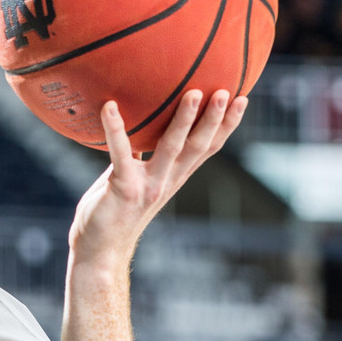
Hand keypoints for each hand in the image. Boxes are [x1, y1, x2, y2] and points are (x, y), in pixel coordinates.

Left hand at [68, 89, 247, 269]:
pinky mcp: (124, 188)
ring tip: (193, 93)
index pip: (207, 148)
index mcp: (172, 177)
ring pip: (172, 148)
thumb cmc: (112, 210)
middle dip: (214, 119)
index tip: (242, 98)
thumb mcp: (132, 178)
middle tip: (227, 91)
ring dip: (184, 120)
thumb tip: (138, 124)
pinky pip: (120, 153)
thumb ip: (138, 155)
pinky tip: (109, 106)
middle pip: (198, 146)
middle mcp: (166, 181)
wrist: (99, 250)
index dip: (226, 125)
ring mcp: (148, 186)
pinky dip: (115, 128)